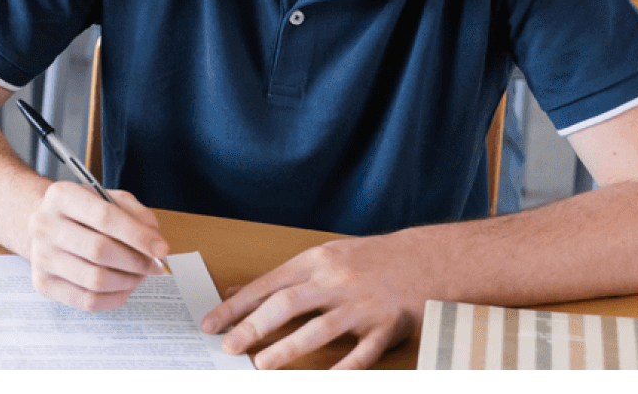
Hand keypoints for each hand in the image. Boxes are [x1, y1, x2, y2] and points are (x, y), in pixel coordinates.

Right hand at [25, 182, 170, 311]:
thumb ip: (136, 214)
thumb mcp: (109, 199)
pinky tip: (123, 288)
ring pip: (95, 280)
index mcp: (61, 196)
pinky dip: (114, 298)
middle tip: (153, 266)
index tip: (162, 249)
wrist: (46, 228)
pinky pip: (87, 301)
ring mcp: (41, 256)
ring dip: (127, 281)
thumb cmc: (83, 213)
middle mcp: (44, 225)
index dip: (138, 236)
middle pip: (99, 250)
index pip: (105, 217)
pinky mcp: (43, 284)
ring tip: (138, 275)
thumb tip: (155, 243)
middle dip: (135, 262)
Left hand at [200, 236, 423, 368]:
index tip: (210, 324)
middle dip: (253, 328)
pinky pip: (362, 354)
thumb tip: (235, 291)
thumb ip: (281, 278)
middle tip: (227, 347)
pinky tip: (323, 379)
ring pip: (320, 330)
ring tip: (261, 365)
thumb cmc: (367, 260)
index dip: (235, 306)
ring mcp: (361, 305)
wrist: (427, 259)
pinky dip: (342, 369)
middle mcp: (335, 282)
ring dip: (288, 349)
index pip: (266, 286)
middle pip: (287, 305)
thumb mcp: (322, 257)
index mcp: (315, 262)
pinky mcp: (387, 327)